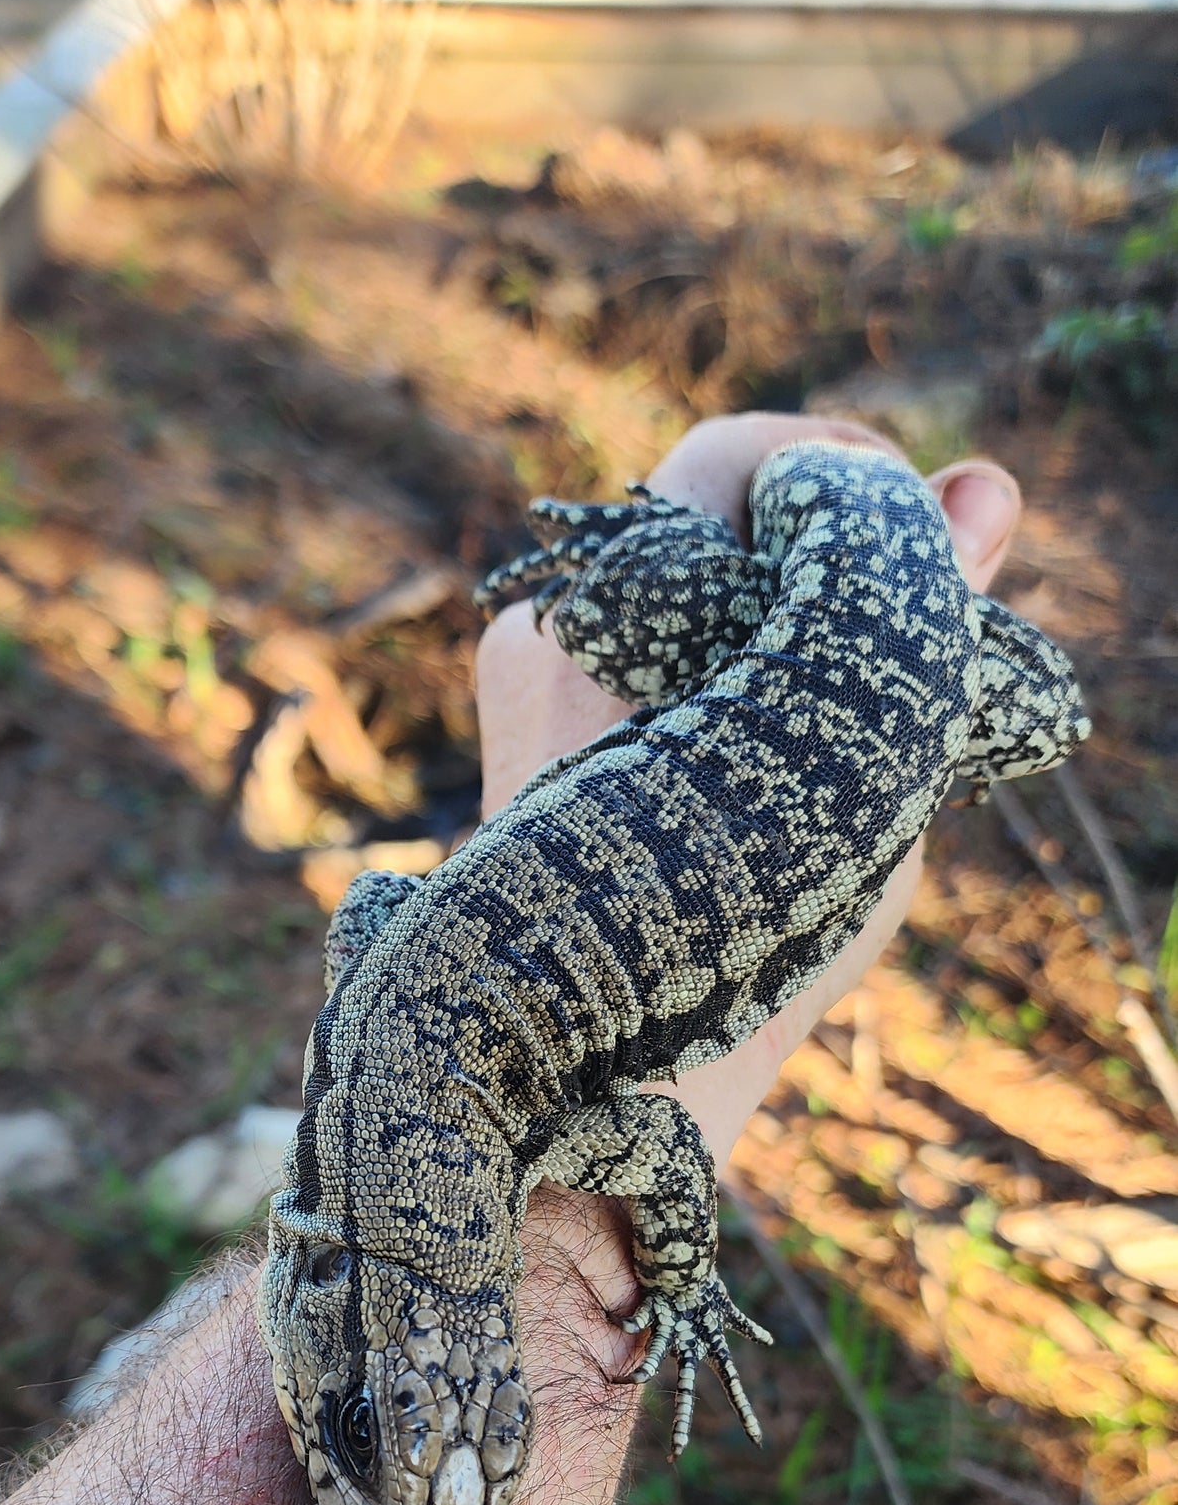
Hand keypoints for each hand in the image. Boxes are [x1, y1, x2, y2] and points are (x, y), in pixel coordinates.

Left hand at [477, 410, 1021, 1176]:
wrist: (598, 1050)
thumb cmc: (745, 916)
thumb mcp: (867, 751)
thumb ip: (918, 600)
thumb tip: (987, 486)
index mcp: (638, 597)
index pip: (743, 454)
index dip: (844, 475)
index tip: (916, 544)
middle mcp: (565, 612)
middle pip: (709, 517)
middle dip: (811, 554)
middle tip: (894, 628)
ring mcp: (528, 659)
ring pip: (675, 585)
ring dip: (761, 615)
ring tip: (827, 709)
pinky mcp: (518, 709)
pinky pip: (627, 644)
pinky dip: (700, 667)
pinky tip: (752, 749)